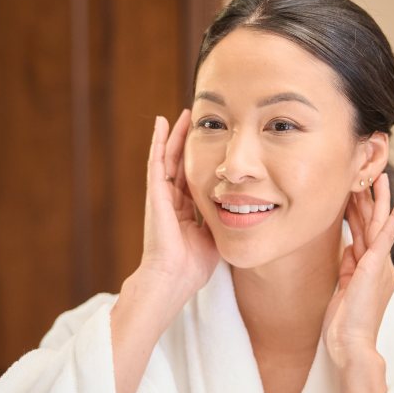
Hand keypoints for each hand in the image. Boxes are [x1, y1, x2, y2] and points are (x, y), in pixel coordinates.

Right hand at [137, 109, 218, 302]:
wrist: (173, 278)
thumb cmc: (192, 267)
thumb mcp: (214, 238)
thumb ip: (222, 222)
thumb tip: (239, 210)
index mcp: (185, 213)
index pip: (194, 180)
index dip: (202, 162)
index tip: (212, 145)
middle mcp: (171, 201)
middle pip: (181, 164)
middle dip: (188, 143)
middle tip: (198, 120)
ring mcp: (161, 196)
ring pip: (168, 158)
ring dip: (175, 135)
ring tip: (182, 114)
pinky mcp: (155, 193)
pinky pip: (157, 161)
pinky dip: (158, 141)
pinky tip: (161, 123)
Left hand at [323, 173, 393, 369]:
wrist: (351, 345)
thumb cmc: (344, 324)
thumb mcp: (343, 289)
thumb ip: (347, 267)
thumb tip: (347, 247)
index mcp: (370, 270)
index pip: (363, 234)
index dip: (358, 212)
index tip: (354, 193)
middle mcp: (379, 264)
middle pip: (372, 225)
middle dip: (368, 199)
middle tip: (368, 174)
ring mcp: (380, 264)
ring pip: (378, 223)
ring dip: (378, 198)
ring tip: (379, 175)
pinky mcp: (377, 265)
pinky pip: (387, 234)